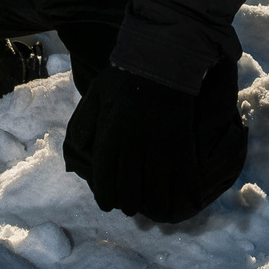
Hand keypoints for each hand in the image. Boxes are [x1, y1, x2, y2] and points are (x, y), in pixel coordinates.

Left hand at [62, 62, 245, 222]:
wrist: (160, 60)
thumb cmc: (124, 77)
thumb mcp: (94, 97)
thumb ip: (83, 124)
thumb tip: (77, 150)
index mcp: (110, 138)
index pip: (104, 182)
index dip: (105, 198)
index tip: (108, 204)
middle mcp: (133, 149)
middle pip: (129, 193)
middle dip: (128, 204)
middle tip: (129, 206)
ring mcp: (159, 148)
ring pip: (156, 192)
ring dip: (154, 205)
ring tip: (154, 208)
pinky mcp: (181, 144)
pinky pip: (186, 177)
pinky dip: (189, 192)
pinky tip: (191, 202)